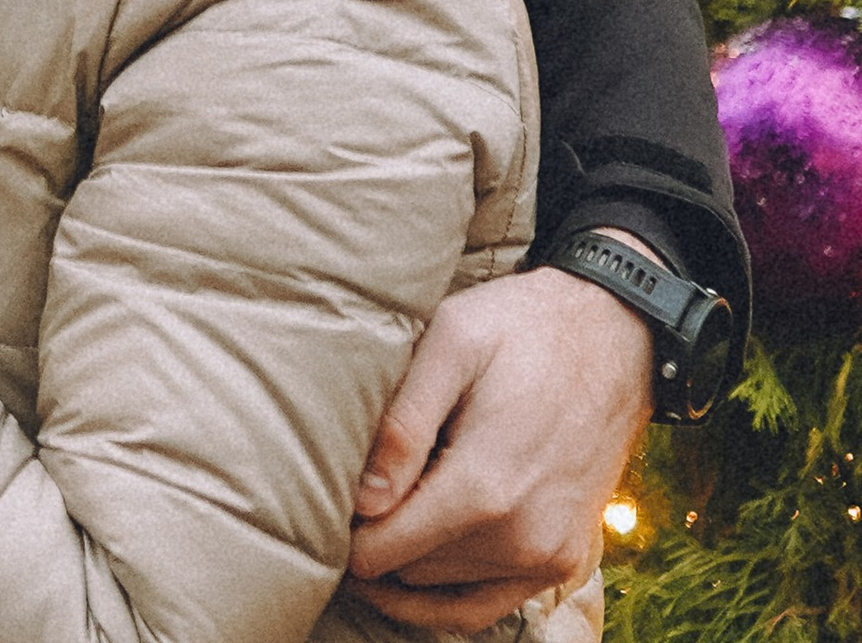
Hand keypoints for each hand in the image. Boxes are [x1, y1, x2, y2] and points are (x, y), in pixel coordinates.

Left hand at [346, 262, 654, 627]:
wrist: (612, 336)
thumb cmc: (520, 328)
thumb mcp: (451, 343)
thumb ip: (403, 424)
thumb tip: (363, 500)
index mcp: (485, 487)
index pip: (387, 549)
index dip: (346, 535)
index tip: (324, 507)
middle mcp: (521, 537)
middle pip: (412, 571)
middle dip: (375, 544)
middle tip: (347, 504)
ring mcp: (548, 556)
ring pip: (446, 592)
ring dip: (409, 566)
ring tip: (379, 520)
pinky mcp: (564, 560)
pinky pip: (491, 607)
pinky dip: (448, 601)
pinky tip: (415, 575)